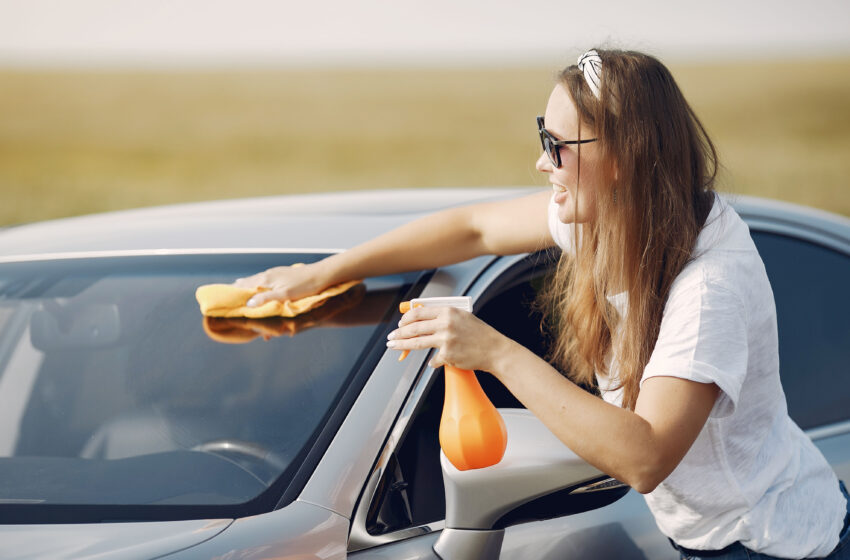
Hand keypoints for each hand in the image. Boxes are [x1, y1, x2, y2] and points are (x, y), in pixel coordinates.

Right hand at [233, 263, 327, 306]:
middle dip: (239, 290)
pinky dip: (257, 285)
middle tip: (229, 297)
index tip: (224, 299)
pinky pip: (264, 280)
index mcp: (266, 279)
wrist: (320, 275)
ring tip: (238, 289)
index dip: (234, 292)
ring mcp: (274, 273)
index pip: (244, 286)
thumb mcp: (284, 295)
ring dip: (248, 288)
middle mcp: (268, 274)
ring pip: (256, 281)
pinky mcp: (281, 275)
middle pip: (248, 283)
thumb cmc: (303, 286)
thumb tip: (248, 304)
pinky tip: (258, 286)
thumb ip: (266, 299)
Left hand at [386, 306, 508, 372]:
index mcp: (448, 311)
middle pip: (414, 327)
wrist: (494, 350)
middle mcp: (445, 324)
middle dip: (399, 332)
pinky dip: (432, 361)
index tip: (400, 323)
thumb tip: (422, 320)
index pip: (419, 312)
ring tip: (393, 346)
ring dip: (402, 345)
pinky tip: (432, 362)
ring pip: (417, 342)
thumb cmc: (479, 333)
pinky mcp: (447, 355)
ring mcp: (446, 340)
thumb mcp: (462, 317)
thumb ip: (442, 317)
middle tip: (391, 336)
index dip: (406, 318)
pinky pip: (433, 359)